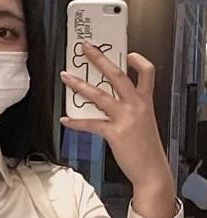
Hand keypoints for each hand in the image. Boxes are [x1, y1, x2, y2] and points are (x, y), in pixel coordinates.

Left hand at [59, 41, 171, 190]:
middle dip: (100, 59)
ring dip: (79, 85)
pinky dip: (76, 122)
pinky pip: (91, 124)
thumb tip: (109, 102)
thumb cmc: (145, 148)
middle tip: (86, 48)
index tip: (128, 53)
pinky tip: (65, 120)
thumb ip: (130, 109)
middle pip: (117, 76)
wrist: (151, 169)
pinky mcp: (114, 133)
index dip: (138, 60)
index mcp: (145, 101)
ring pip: (99, 95)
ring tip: (66, 77)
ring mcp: (125, 118)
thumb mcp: (144, 122)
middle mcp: (136, 106)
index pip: (146, 72)